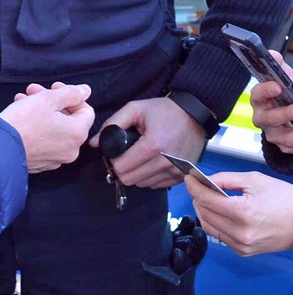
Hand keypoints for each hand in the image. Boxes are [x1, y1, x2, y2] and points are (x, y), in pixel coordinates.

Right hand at [1, 82, 94, 172]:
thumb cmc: (21, 125)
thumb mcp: (48, 99)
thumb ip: (71, 93)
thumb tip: (85, 91)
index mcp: (77, 134)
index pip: (86, 110)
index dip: (71, 96)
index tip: (55, 88)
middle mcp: (71, 150)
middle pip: (69, 118)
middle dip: (52, 101)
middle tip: (35, 91)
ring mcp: (55, 158)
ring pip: (54, 128)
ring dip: (42, 111)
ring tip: (24, 100)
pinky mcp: (40, 162)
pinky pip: (44, 140)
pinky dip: (36, 127)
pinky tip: (22, 116)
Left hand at [88, 97, 206, 188]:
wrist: (196, 113)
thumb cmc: (166, 110)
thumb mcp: (137, 109)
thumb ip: (112, 123)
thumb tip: (93, 143)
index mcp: (152, 146)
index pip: (121, 168)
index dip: (114, 161)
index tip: (118, 152)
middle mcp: (165, 162)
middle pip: (130, 180)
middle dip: (124, 169)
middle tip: (128, 156)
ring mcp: (175, 171)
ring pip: (142, 184)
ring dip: (137, 174)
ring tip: (142, 158)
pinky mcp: (181, 176)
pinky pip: (156, 185)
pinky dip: (151, 177)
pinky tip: (154, 162)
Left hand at [186, 171, 292, 255]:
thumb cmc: (286, 198)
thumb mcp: (256, 180)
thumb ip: (227, 179)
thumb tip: (207, 180)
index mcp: (243, 212)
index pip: (207, 199)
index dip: (195, 186)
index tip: (189, 178)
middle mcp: (240, 232)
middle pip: (204, 214)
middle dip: (198, 198)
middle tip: (198, 186)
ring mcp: (241, 245)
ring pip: (209, 227)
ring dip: (204, 211)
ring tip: (206, 199)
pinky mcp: (243, 252)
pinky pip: (221, 236)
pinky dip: (216, 223)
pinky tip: (220, 213)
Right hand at [251, 50, 292, 153]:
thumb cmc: (285, 91)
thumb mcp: (284, 75)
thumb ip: (278, 64)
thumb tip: (273, 55)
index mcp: (259, 99)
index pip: (258, 95)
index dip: (266, 91)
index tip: (278, 86)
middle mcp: (264, 120)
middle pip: (271, 120)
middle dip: (287, 115)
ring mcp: (276, 136)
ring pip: (289, 140)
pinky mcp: (290, 147)